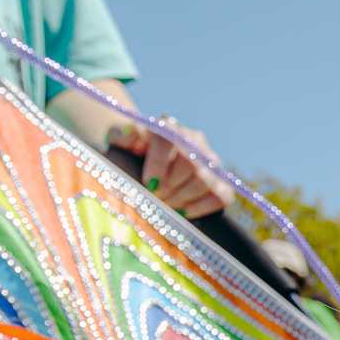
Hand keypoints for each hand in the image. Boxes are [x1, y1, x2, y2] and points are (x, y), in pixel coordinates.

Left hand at [107, 115, 234, 218]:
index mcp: (170, 127)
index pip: (170, 140)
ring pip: (206, 181)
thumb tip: (135, 135)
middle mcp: (195, 141)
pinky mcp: (221, 183)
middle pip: (192, 164)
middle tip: (155, 197)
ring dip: (183, 198)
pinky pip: (221, 197)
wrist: (146, 161)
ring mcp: (211, 162)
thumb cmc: (131, 152)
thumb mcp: (119, 139)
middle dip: (171, 186)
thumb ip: (122, 133)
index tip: (149, 183)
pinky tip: (182, 212)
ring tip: (165, 205)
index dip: (160, 164)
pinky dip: (201, 208)